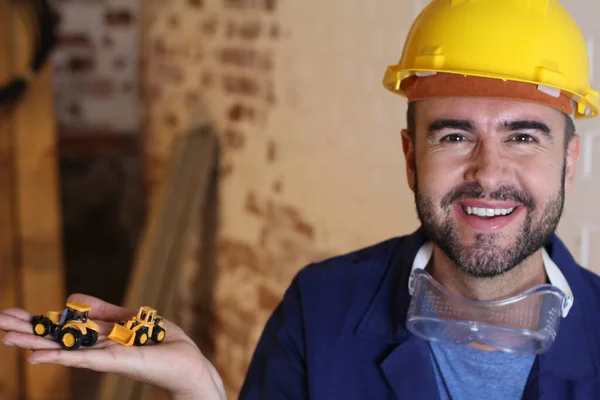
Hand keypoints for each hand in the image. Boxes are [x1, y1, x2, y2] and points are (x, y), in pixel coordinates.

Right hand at [0, 293, 225, 399]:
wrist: (188, 362)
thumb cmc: (165, 343)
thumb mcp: (132, 318)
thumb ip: (105, 311)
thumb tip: (74, 298)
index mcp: (101, 335)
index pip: (64, 327)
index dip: (40, 320)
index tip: (13, 312)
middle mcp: (97, 347)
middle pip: (57, 337)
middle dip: (28, 330)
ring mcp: (103, 356)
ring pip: (63, 348)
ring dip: (34, 343)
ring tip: (4, 337)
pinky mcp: (115, 362)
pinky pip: (83, 358)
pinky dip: (59, 356)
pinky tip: (36, 356)